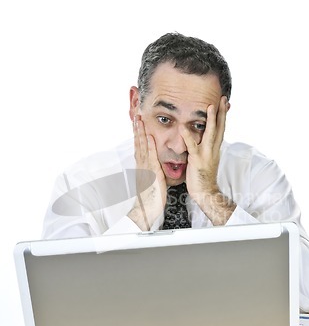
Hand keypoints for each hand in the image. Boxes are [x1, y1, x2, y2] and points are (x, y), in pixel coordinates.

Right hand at [128, 115, 166, 229]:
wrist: (147, 209)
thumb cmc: (152, 197)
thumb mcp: (152, 181)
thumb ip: (153, 171)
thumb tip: (155, 166)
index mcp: (142, 166)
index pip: (140, 147)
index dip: (139, 135)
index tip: (138, 124)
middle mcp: (141, 165)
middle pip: (138, 143)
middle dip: (137, 130)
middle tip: (136, 116)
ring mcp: (145, 168)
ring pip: (142, 147)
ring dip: (141, 133)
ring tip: (139, 121)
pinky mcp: (151, 172)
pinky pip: (150, 157)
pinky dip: (149, 146)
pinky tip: (150, 137)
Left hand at [180, 96, 234, 224]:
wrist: (205, 192)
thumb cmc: (203, 176)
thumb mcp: (206, 158)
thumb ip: (206, 146)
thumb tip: (204, 137)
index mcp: (215, 148)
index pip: (221, 128)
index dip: (223, 115)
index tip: (225, 103)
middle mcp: (213, 149)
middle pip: (220, 127)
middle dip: (222, 113)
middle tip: (224, 99)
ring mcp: (206, 154)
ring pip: (210, 133)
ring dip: (211, 120)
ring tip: (210, 106)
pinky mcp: (197, 160)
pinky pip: (192, 146)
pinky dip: (187, 136)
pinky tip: (183, 127)